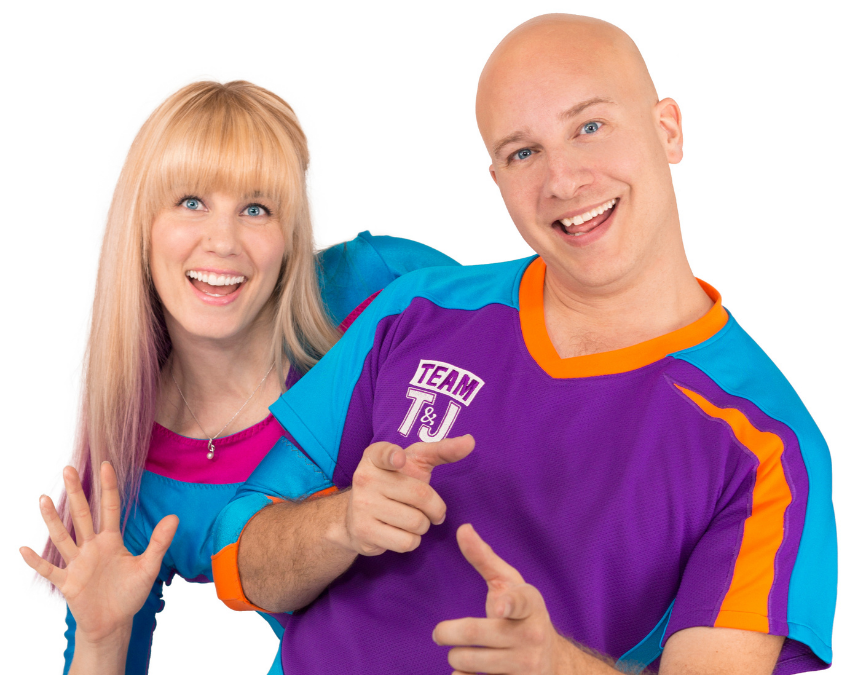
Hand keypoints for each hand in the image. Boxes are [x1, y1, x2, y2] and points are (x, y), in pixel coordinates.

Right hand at [20, 462, 178, 644]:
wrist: (114, 622)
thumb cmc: (130, 593)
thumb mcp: (148, 567)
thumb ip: (158, 542)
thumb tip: (174, 517)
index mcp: (111, 540)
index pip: (109, 508)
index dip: (108, 487)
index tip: (106, 465)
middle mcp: (92, 547)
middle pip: (82, 515)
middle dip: (77, 493)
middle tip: (68, 469)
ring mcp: (78, 564)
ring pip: (63, 538)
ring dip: (52, 520)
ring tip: (43, 499)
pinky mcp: (68, 583)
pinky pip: (50, 570)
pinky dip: (37, 561)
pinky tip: (24, 549)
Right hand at [342, 434, 473, 555]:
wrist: (356, 515)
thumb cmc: (395, 482)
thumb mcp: (415, 462)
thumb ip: (442, 450)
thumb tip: (470, 442)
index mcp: (375, 456)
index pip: (384, 453)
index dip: (394, 456)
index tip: (400, 459)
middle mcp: (364, 478)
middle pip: (421, 495)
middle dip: (436, 508)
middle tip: (433, 511)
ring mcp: (362, 505)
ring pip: (416, 522)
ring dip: (424, 526)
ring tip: (413, 520)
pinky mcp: (364, 532)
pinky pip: (406, 542)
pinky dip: (412, 540)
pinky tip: (401, 532)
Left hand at [432, 524, 564, 674]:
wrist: (553, 661)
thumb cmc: (522, 613)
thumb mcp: (510, 584)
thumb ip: (484, 558)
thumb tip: (462, 528)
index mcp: (530, 605)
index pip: (520, 602)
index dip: (508, 604)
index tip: (498, 608)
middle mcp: (531, 635)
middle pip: (476, 633)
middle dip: (448, 632)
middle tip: (439, 633)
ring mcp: (526, 665)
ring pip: (470, 661)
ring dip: (455, 657)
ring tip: (457, 652)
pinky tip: (465, 673)